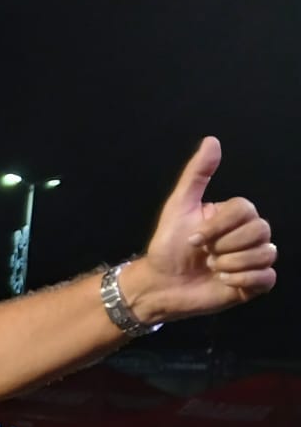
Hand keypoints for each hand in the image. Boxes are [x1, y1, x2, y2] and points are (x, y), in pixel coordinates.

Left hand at [126, 138, 275, 322]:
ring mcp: (252, 259)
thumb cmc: (167, 247)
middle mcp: (247, 235)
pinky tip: (222, 281)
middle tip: (204, 255)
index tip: (193, 238)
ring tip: (211, 268)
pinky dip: (242, 281)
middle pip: (260, 230)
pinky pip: (267, 277)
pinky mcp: (254, 284)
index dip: (218, 226)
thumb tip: (212, 141)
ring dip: (231, 264)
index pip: (245, 210)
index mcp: (233, 216)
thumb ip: (196, 175)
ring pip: (266, 253)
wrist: (159, 285)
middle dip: (224, 246)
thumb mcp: (178, 207)